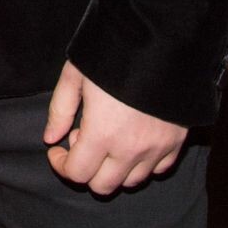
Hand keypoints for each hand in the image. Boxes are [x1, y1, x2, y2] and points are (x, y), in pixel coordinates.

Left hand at [43, 60, 187, 194]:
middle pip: (103, 186)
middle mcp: (130, 149)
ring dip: (114, 168)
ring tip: (109, 137)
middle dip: (86, 170)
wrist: (163, 41)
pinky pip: (158, 169)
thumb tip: (51, 138)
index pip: (77, 173)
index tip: (57, 150)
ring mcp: (157, 148)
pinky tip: (133, 140)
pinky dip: (143, 163)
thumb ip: (60, 110)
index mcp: (102, 133)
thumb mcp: (76, 74)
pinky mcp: (176, 142)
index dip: (61, 165)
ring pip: (131, 182)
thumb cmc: (114, 53)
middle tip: (83, 139)